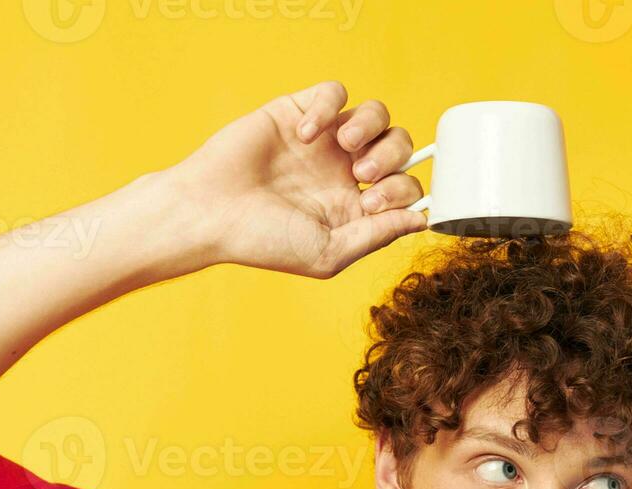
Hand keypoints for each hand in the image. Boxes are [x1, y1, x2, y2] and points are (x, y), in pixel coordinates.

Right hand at [167, 80, 428, 278]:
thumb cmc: (262, 240)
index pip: (405, 188)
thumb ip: (377, 235)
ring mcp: (323, 141)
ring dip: (370, 126)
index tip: (374, 201)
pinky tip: (303, 133)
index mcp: (354, 207)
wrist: (210, 212)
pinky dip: (328, 106)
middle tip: (362, 174)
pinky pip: (335, 92)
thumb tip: (421, 221)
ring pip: (376, 113)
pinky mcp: (299, 111)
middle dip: (391, 157)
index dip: (404, 191)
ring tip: (343, 146)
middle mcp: (343, 172)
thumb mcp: (328, 253)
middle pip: (399, 145)